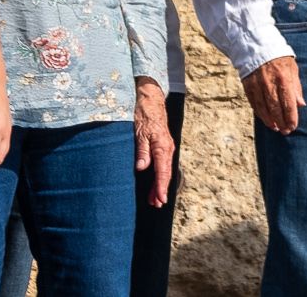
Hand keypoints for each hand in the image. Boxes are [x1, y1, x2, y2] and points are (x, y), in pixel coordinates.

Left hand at [133, 79, 174, 205]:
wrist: (151, 100)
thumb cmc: (144, 115)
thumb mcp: (139, 132)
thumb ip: (142, 150)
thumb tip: (141, 168)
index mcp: (162, 146)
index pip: (162, 171)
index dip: (160, 187)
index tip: (160, 200)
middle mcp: (167, 148)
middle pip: (165, 173)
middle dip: (161, 190)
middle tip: (157, 205)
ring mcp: (166, 147)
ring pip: (164, 170)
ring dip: (159, 185)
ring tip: (154, 200)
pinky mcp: (162, 146)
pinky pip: (162, 165)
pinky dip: (159, 176)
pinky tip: (153, 184)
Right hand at [243, 56, 304, 134]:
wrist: (258, 47)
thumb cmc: (279, 58)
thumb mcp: (292, 69)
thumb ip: (296, 87)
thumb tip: (301, 104)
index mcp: (284, 78)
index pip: (288, 103)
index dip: (291, 117)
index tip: (293, 126)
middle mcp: (270, 83)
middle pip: (276, 108)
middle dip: (281, 122)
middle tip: (286, 131)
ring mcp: (258, 85)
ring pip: (264, 108)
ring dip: (270, 121)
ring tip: (276, 128)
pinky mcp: (248, 87)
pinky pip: (254, 104)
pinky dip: (260, 114)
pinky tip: (266, 120)